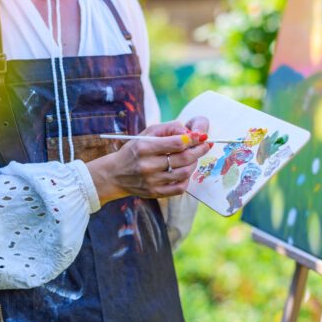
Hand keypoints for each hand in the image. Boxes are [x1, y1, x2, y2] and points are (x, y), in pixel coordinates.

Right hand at [87, 118, 211, 204]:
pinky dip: (187, 179)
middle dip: (199, 150)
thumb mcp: (146, 133)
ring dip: (194, 164)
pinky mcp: (155, 192)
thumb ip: (169, 128)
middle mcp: (147, 165)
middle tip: (205, 146)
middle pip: (183, 158)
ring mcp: (151, 181)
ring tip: (194, 158)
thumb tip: (190, 132)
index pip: (177, 142)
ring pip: (184, 172)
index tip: (202, 136)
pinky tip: (185, 172)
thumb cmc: (134, 150)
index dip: (193, 138)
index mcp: (144, 147)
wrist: (115, 174)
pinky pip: (179, 188)